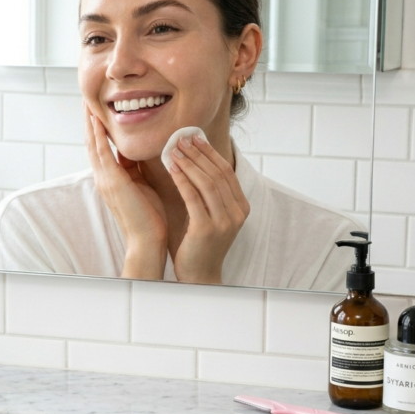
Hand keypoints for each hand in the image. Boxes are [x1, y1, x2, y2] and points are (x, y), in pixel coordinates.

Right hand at [84, 104, 167, 278]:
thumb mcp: (142, 185)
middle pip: (91, 143)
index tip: (97, 111)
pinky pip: (102, 153)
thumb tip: (140, 149)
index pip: (100, 148)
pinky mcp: (112, 181)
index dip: (97, 129)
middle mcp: (103, 177)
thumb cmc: (149, 217)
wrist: (146, 240)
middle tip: (85, 100)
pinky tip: (98, 121)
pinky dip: (99, 136)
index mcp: (110, 178)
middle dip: (89, 122)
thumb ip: (137, 168)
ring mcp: (105, 179)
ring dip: (90, 123)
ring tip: (87, 104)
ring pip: (93, 145)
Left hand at [168, 135, 250, 282]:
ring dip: (190, 163)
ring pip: (207, 183)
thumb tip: (196, 161)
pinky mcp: (207, 229)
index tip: (195, 137)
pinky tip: (172, 168)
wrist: (199, 276)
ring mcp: (224, 222)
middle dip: (199, 153)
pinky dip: (182, 179)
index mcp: (241, 207)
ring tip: (174, 149)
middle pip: (218, 174)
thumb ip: (209, 193)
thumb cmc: (199, 244)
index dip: (210, 153)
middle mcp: (237, 213)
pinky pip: (194, 197)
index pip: (226, 172)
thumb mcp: (210, 214)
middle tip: (181, 138)